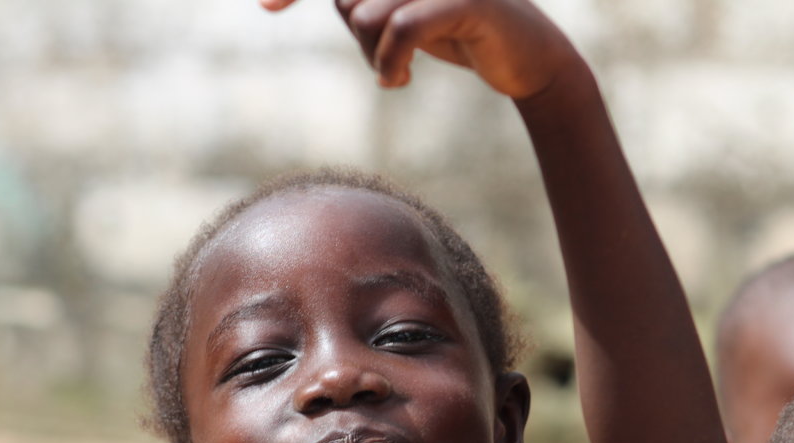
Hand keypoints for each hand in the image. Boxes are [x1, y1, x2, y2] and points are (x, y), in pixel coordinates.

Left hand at [259, 0, 581, 98]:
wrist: (527, 59)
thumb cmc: (458, 33)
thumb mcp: (402, 17)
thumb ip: (363, 3)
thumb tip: (304, 3)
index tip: (266, 8)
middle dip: (358, 41)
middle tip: (387, 65)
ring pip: (364, 16)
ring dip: (374, 59)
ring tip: (398, 74)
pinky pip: (398, 30)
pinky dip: (390, 63)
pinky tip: (402, 82)